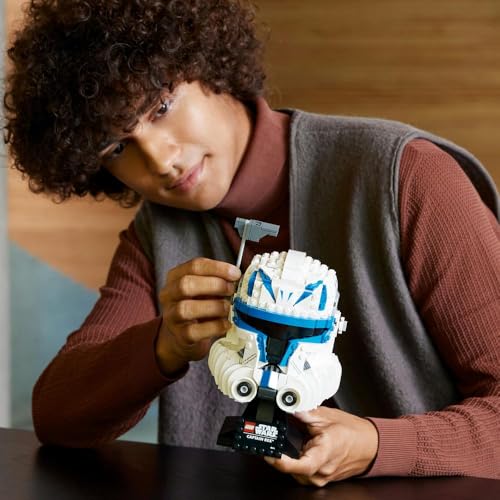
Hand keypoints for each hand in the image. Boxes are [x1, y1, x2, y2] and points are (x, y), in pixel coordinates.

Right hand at [155, 257, 240, 375]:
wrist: (182, 336)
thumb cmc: (198, 307)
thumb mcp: (204, 290)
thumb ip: (217, 281)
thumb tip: (237, 278)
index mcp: (175, 277)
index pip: (194, 266)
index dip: (217, 268)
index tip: (235, 273)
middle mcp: (168, 295)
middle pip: (186, 284)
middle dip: (214, 285)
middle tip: (231, 289)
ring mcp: (172, 316)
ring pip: (187, 308)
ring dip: (214, 306)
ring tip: (227, 307)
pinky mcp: (180, 336)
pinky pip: (195, 331)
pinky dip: (215, 326)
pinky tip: (226, 324)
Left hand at [264, 407, 378, 485]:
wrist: (370, 445)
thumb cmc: (353, 432)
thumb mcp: (326, 416)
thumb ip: (303, 412)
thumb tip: (286, 406)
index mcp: (323, 454)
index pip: (298, 466)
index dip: (279, 461)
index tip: (268, 453)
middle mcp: (321, 471)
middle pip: (291, 469)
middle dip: (280, 454)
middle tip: (272, 438)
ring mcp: (321, 477)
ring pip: (295, 472)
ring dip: (288, 458)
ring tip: (288, 441)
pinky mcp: (321, 478)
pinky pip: (303, 473)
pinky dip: (297, 461)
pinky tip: (298, 448)